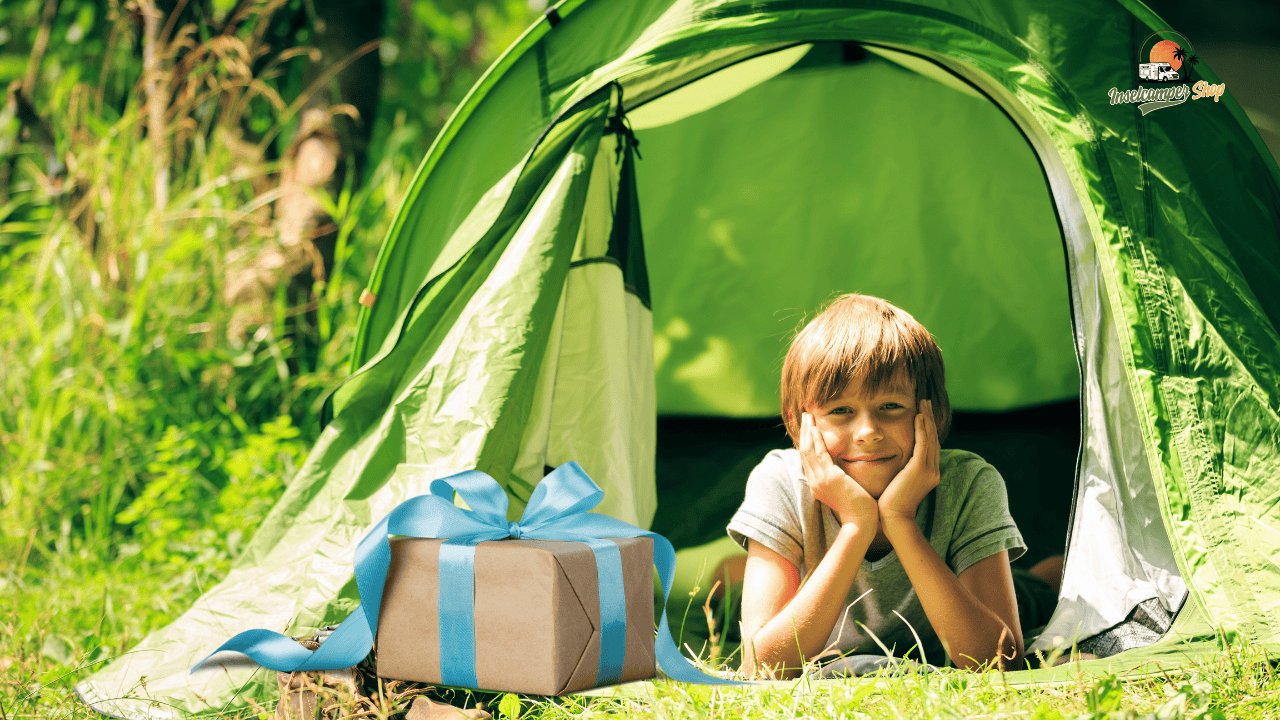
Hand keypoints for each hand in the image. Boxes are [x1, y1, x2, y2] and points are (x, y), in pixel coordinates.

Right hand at [799, 412, 877, 527]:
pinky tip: (816, 428)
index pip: (807, 460)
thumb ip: (840, 479)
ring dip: (808, 431)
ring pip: (808, 451)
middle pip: (804, 452)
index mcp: (816, 485)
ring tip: (808, 416)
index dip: (807, 442)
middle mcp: (814, 482)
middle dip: (804, 432)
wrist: (861, 522)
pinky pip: (819, 454)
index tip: (809, 428)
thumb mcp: (844, 491)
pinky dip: (816, 440)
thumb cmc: (858, 510)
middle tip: (805, 416)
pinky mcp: (830, 478)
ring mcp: (820, 480)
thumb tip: (842, 470)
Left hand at [878, 399, 940, 523]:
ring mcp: (928, 470)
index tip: (923, 412)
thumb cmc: (890, 503)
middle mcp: (933, 470)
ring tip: (923, 403)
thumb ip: (902, 470)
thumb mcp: (899, 482)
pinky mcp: (920, 470)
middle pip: (933, 438)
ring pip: (930, 438)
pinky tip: (919, 417)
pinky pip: (923, 444)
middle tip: (925, 401)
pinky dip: (922, 429)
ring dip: (927, 419)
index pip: (930, 445)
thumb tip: (896, 460)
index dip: (928, 428)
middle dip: (929, 419)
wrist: (893, 518)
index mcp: (929, 473)